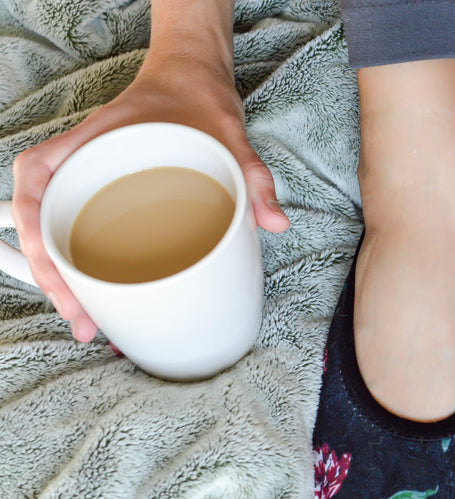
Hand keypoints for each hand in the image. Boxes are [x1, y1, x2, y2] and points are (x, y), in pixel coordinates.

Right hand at [11, 55, 288, 341]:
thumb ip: (253, 173)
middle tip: (81, 318)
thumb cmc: (198, 98)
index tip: (52, 265)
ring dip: (63, 277)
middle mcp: (81, 159)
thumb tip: (276, 222)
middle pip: (39, 217)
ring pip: (54, 229)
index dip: (34, 225)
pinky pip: (79, 227)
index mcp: (93, 139)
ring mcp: (90, 176)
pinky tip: (102, 296)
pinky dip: (83, 264)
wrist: (196, 76)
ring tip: (88, 321)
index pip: (37, 177)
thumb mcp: (230, 133)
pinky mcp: (107, 192)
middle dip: (50, 273)